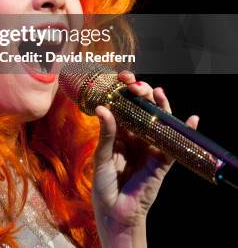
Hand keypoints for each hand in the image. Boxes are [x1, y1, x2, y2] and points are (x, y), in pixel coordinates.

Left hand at [92, 71, 199, 231]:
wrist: (115, 215)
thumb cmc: (104, 186)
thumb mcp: (101, 158)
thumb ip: (106, 134)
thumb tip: (103, 108)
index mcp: (119, 133)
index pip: (124, 107)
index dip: (124, 92)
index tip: (121, 79)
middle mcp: (136, 137)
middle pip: (143, 110)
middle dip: (141, 94)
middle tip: (135, 86)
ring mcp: (149, 147)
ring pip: (158, 122)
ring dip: (161, 105)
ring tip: (158, 92)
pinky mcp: (162, 162)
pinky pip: (175, 145)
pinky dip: (185, 132)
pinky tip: (192, 119)